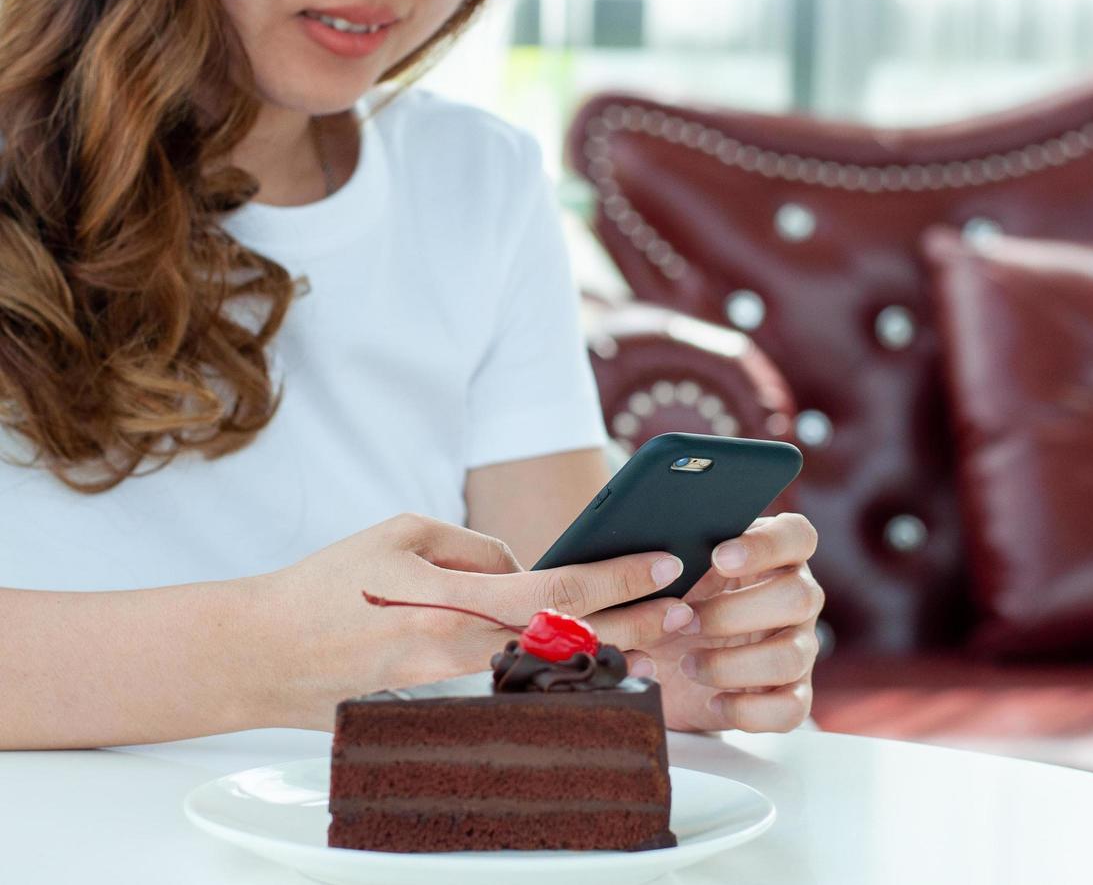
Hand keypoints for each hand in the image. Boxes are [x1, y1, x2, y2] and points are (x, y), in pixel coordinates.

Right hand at [259, 512, 695, 729]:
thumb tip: (526, 568)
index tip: (665, 562)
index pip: (558, 590)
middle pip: (569, 639)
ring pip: (548, 666)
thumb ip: (477, 548)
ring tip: (655, 635)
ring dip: (604, 651)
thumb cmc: (325, 585)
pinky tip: (589, 663)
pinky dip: (555, 672)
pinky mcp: (439, 706)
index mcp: (453, 603)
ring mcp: (451, 688)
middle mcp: (460, 654)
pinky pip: (510, 683)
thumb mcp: (402, 532)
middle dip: (634, 622)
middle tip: (685, 608)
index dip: (619, 577)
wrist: (260, 654)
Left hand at [626, 513, 822, 732]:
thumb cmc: (669, 606)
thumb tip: (659, 561)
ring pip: (793, 655)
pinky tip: (713, 700)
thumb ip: (672, 560)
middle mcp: (796, 600)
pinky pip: (790, 709)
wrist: (663, 665)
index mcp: (773, 558)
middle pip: (800, 597)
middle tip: (686, 620)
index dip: (766, 545)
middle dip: (735, 612)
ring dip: (733, 664)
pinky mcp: (789, 697)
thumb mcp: (666, 577)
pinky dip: (748, 710)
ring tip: (689, 664)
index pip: (797, 536)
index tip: (719, 557)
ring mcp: (797, 648)